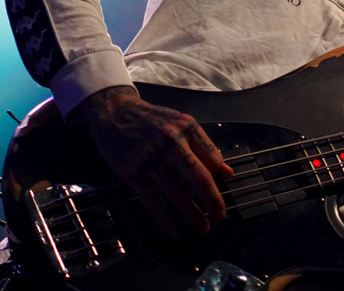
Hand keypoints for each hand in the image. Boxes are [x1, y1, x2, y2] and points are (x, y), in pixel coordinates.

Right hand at [80, 86, 232, 238]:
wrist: (115, 111)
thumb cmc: (153, 120)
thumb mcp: (181, 124)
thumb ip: (204, 147)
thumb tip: (228, 173)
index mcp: (187, 128)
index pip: (212, 157)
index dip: (218, 178)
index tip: (220, 192)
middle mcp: (171, 142)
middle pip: (198, 176)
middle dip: (212, 200)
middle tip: (221, 217)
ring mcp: (151, 158)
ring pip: (176, 192)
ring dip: (192, 214)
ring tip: (203, 228)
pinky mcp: (133, 173)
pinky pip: (152, 201)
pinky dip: (165, 220)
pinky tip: (175, 232)